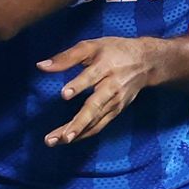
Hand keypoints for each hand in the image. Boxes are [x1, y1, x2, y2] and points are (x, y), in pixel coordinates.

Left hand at [40, 37, 168, 144]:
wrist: (147, 62)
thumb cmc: (115, 51)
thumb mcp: (92, 46)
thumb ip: (66, 57)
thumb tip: (41, 66)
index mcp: (105, 67)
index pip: (91, 77)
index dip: (78, 85)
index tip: (64, 94)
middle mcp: (112, 87)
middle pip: (95, 107)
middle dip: (78, 123)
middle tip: (62, 136)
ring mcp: (115, 102)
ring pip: (95, 121)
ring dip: (76, 133)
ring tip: (56, 141)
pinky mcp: (116, 111)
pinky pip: (99, 126)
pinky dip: (84, 134)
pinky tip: (67, 140)